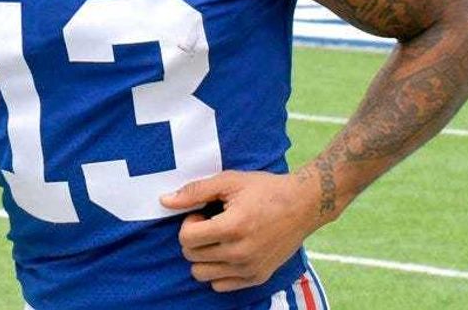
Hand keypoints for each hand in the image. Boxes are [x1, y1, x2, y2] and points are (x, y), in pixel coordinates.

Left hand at [160, 171, 319, 291]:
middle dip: (195, 238)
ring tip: (220, 238)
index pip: (186, 240)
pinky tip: (229, 250)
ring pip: (201, 275)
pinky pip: (220, 286)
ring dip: (203, 256)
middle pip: (191, 257)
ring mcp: (250, 269)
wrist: (303, 205)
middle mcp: (241, 253)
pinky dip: (217, 270)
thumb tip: (164, 201)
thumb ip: (194, 191)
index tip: (202, 213)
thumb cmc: (264, 189)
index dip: (188, 223)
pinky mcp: (257, 277)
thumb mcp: (229, 181)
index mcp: (233, 228)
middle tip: (212, 222)